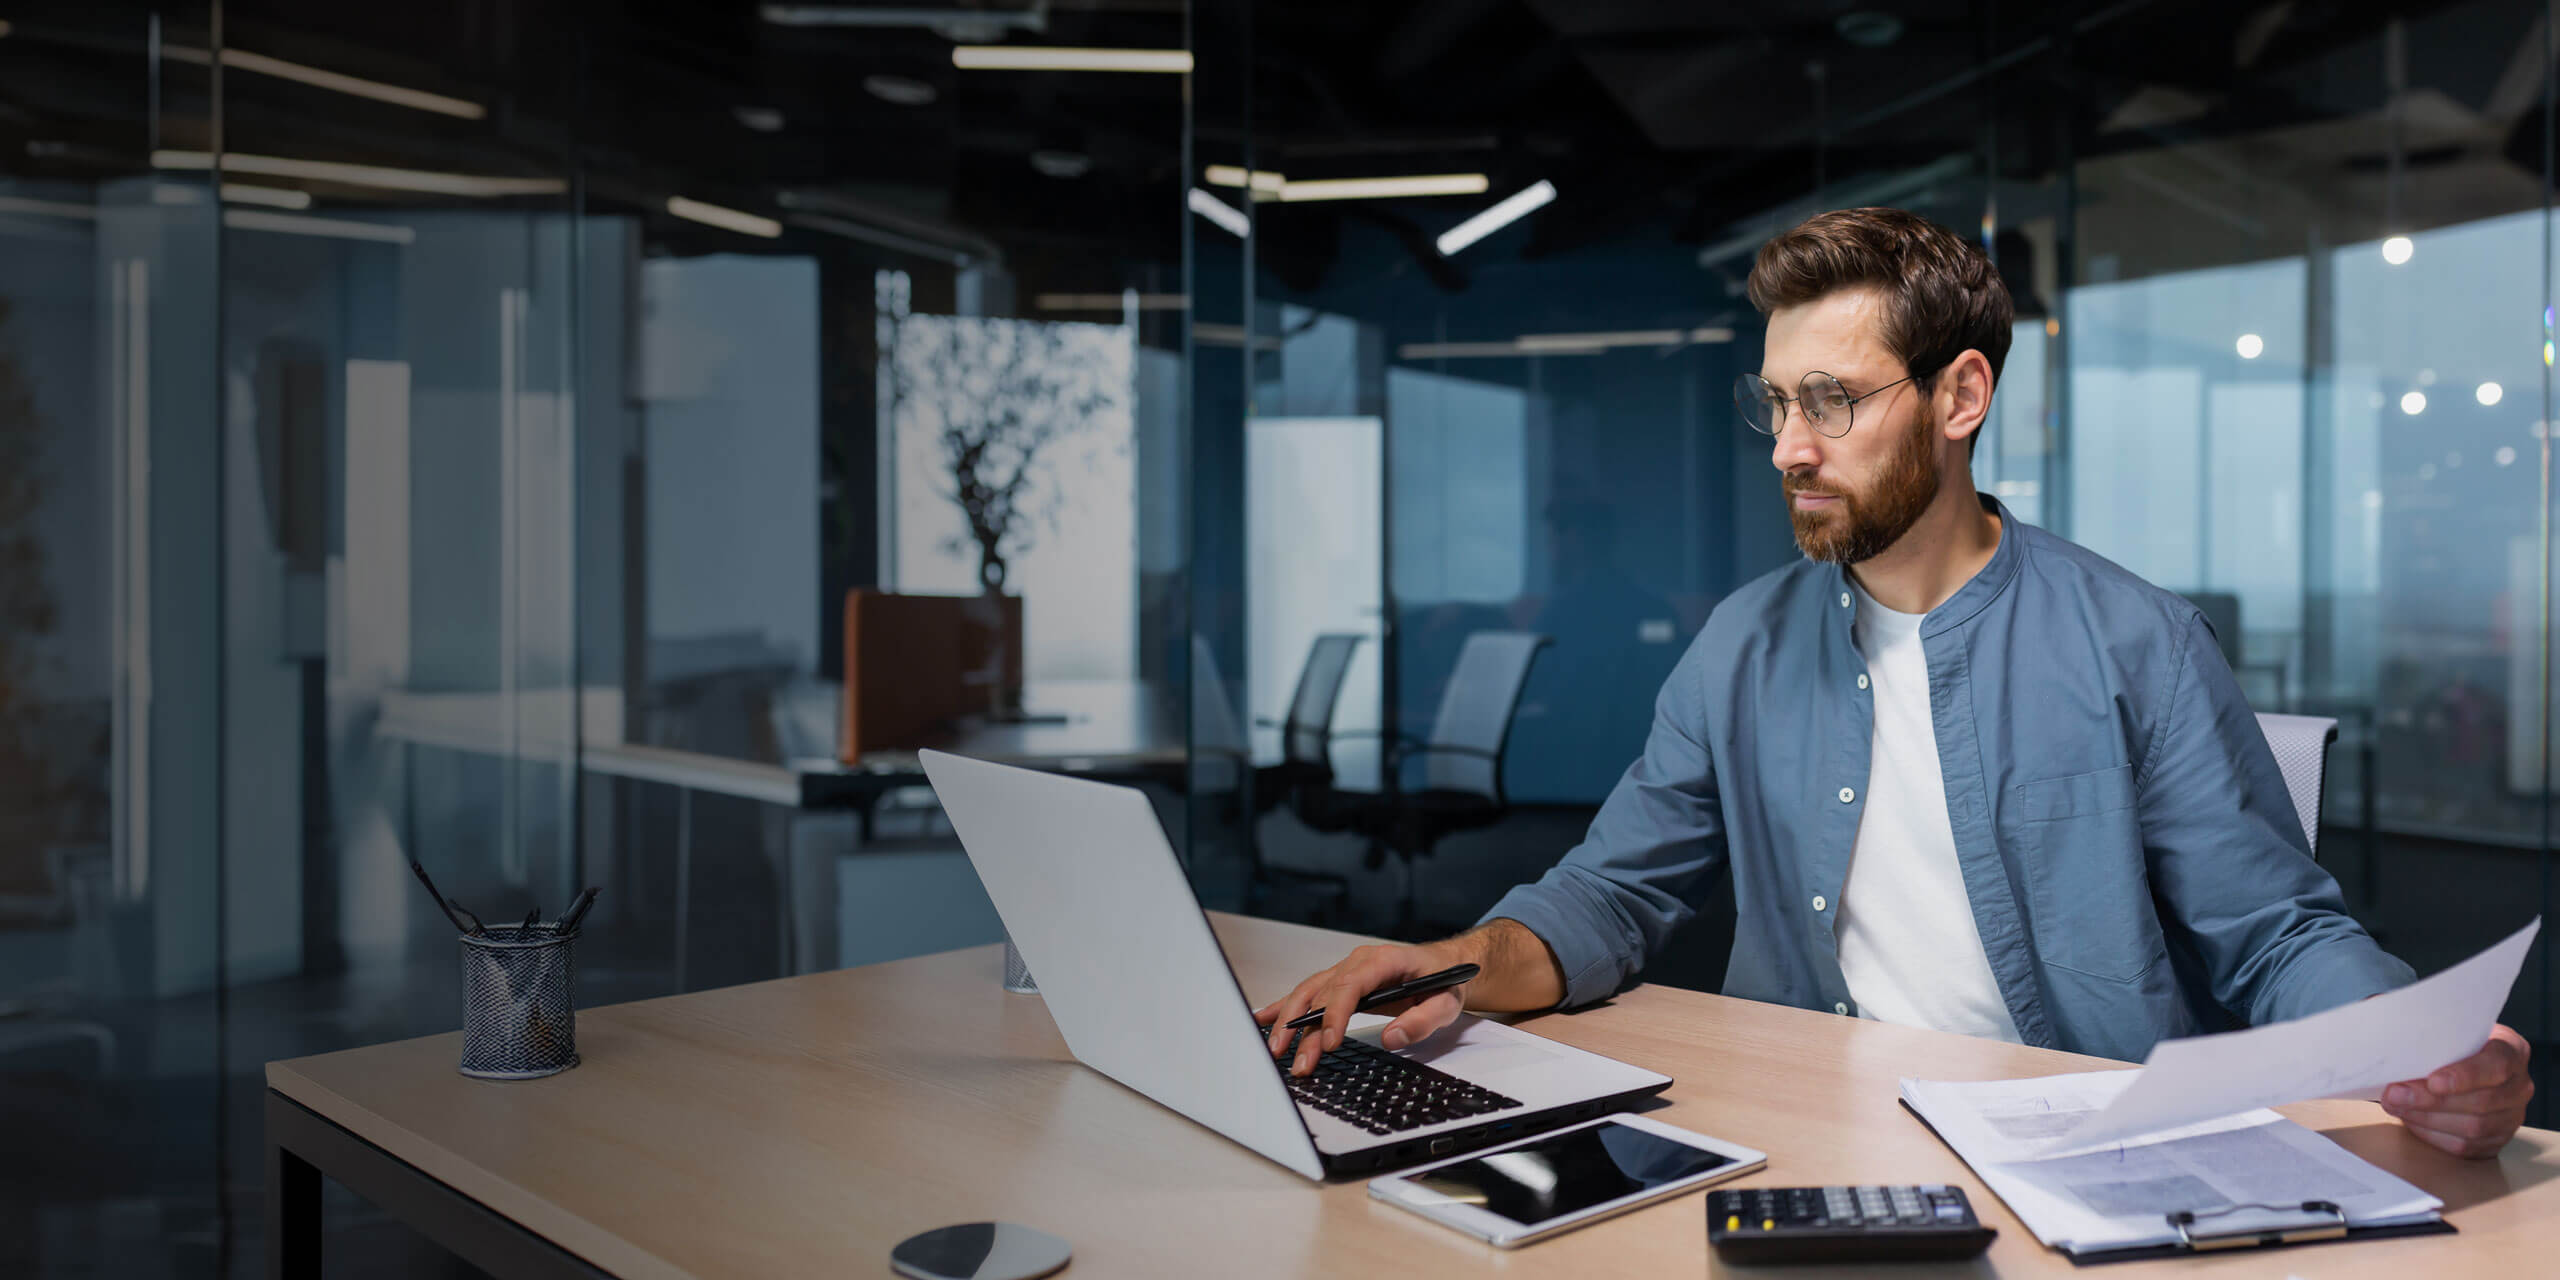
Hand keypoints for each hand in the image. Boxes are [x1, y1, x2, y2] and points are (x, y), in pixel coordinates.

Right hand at [1253, 942, 1472, 1077]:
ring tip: (1276, 1050)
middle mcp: (1358, 962)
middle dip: (1305, 1028)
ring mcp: (1346, 970)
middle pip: (1322, 993)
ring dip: (1290, 1022)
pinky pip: (1309, 992)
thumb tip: (1392, 1038)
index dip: (1334, 1014)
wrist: (1445, 965)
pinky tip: (1264, 1018)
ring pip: (1309, 993)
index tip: (1328, 1043)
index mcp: (1383, 960)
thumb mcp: (1447, 1003)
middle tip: (1298, 1061)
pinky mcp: (1340, 982)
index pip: (1349, 985)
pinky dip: (1285, 1006)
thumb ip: (1423, 1020)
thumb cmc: (1445, 981)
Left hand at [2378, 1023, 2533, 1158]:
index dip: (2465, 1076)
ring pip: (2473, 1127)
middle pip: (2481, 1101)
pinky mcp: (2496, 1139)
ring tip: (2395, 1105)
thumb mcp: (2445, 1028)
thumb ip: (2426, 1030)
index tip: (2433, 1081)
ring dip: (2426, 1118)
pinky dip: (2432, 1134)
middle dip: (2431, 1101)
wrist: (2459, 1063)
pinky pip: (2465, 1145)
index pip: (2496, 1065)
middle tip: (2394, 1094)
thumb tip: (2389, 1032)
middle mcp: (2519, 1085)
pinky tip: (2410, 1119)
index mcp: (2511, 1050)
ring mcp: (2511, 1116)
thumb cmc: (2449, 1043)